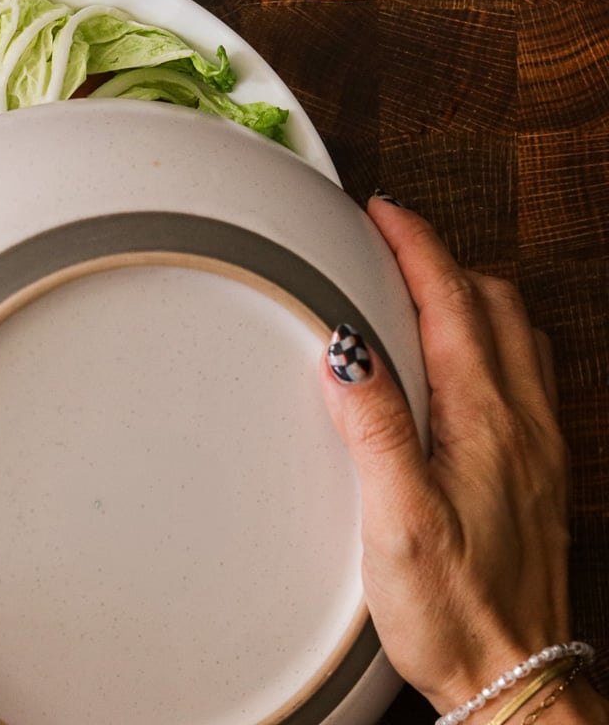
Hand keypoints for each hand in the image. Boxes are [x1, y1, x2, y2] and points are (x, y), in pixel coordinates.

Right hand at [320, 196, 606, 720]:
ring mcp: (537, 446)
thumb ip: (376, 429)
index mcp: (486, 424)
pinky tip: (459, 365)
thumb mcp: (399, 521)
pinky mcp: (537, 472)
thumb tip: (349, 352)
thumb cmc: (456, 610)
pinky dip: (489, 341)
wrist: (513, 675)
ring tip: (419, 289)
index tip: (384, 213)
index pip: (452, 303)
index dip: (416, 246)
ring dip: (469, 295)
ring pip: (515, 335)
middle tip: (390, 244)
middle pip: (493, 303)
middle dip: (441, 258)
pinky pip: (523, 375)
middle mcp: (522, 424)